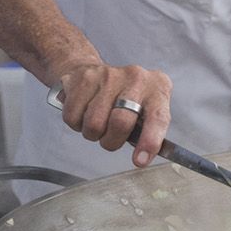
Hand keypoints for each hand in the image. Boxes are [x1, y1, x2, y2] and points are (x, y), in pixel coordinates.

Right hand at [53, 61, 172, 167]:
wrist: (96, 69)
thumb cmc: (128, 96)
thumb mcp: (148, 108)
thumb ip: (149, 131)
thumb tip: (142, 157)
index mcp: (157, 88)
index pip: (158, 117)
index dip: (149, 141)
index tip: (140, 161)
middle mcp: (136, 78)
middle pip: (120, 122)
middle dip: (111, 141)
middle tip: (109, 139)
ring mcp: (109, 76)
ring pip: (94, 123)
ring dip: (93, 133)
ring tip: (98, 122)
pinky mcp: (84, 79)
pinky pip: (73, 117)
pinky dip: (76, 123)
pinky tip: (84, 112)